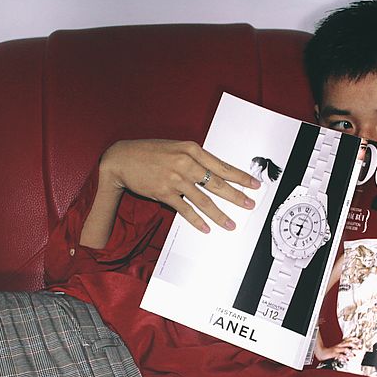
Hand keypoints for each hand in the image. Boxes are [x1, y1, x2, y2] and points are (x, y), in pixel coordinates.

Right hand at [100, 139, 259, 232]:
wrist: (122, 159)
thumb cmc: (150, 152)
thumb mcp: (176, 148)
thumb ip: (195, 159)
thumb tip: (215, 173)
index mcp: (192, 149)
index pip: (222, 166)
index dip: (240, 177)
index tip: (254, 185)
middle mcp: (186, 163)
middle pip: (217, 183)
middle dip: (236, 196)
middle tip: (249, 205)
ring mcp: (175, 179)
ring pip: (203, 200)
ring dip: (219, 214)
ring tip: (230, 224)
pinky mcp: (164, 193)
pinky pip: (185, 210)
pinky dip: (196, 220)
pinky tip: (206, 228)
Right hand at [315, 337, 359, 362]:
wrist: (320, 353)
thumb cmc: (328, 352)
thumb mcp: (336, 350)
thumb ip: (342, 350)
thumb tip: (349, 351)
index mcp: (339, 345)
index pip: (347, 340)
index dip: (353, 339)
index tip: (358, 339)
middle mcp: (338, 346)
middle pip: (347, 343)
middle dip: (353, 345)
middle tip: (358, 347)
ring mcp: (336, 349)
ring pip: (344, 349)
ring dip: (349, 352)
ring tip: (353, 355)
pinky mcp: (333, 353)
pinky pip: (339, 355)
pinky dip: (343, 357)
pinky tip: (346, 359)